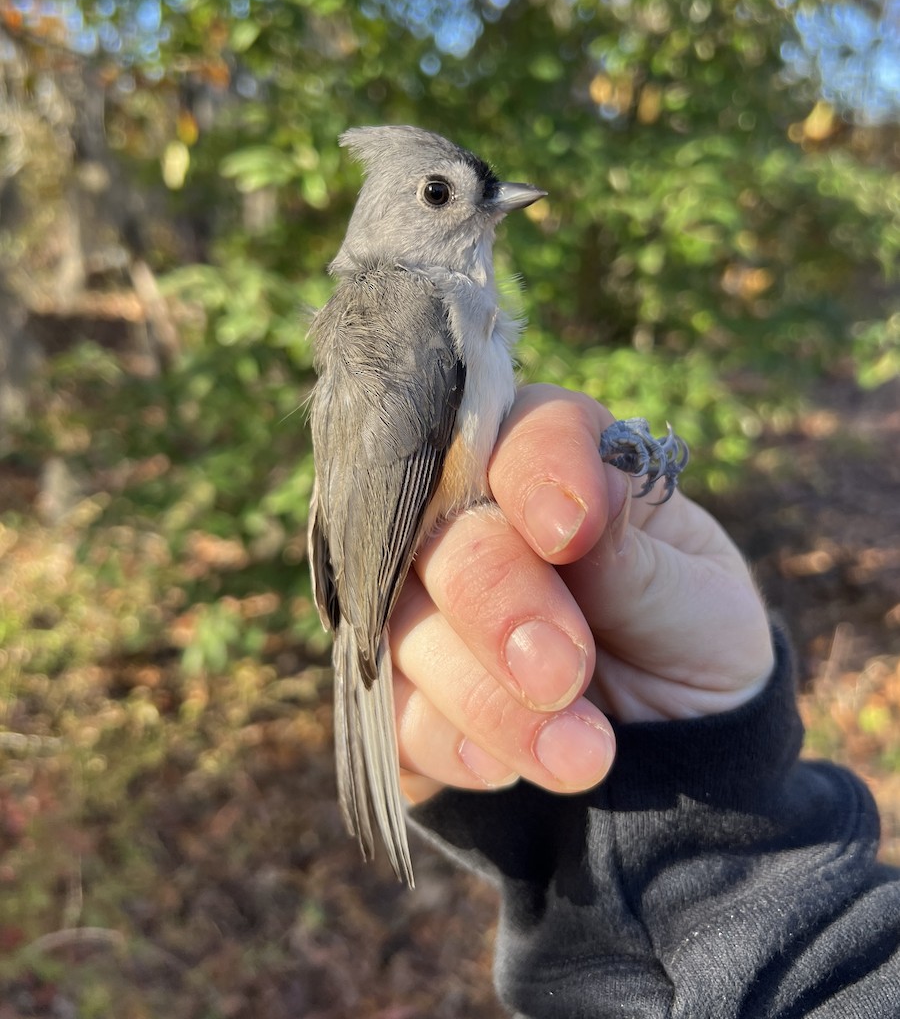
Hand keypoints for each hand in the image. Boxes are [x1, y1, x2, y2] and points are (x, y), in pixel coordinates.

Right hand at [390, 384, 773, 803]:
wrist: (674, 748)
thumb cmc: (691, 641)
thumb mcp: (701, 601)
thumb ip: (637, 557)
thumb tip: (580, 512)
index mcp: (558, 466)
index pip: (525, 433)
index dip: (538, 473)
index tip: (573, 532)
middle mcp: (472, 517)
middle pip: (440, 527)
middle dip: (498, 602)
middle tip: (564, 673)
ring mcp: (422, 601)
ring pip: (401, 624)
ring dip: (485, 697)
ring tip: (581, 755)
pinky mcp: (401, 686)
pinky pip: (385, 710)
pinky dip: (445, 744)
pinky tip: (501, 773)